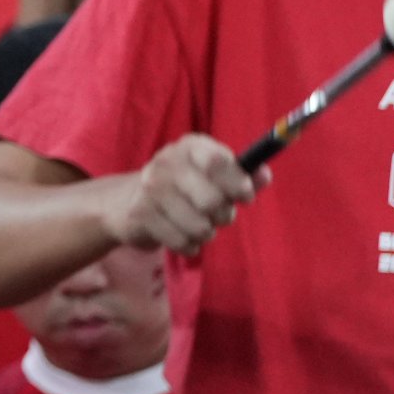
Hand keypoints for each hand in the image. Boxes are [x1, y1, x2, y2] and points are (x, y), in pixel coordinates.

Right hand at [109, 135, 261, 252]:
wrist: (130, 200)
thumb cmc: (186, 187)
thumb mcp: (214, 176)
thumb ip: (243, 176)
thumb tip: (264, 174)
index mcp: (190, 147)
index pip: (218, 162)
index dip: (238, 183)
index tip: (246, 197)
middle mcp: (167, 163)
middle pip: (212, 200)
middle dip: (223, 216)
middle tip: (217, 215)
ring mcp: (150, 188)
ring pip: (198, 226)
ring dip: (206, 233)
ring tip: (198, 226)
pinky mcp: (140, 214)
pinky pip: (181, 242)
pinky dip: (189, 245)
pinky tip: (182, 236)